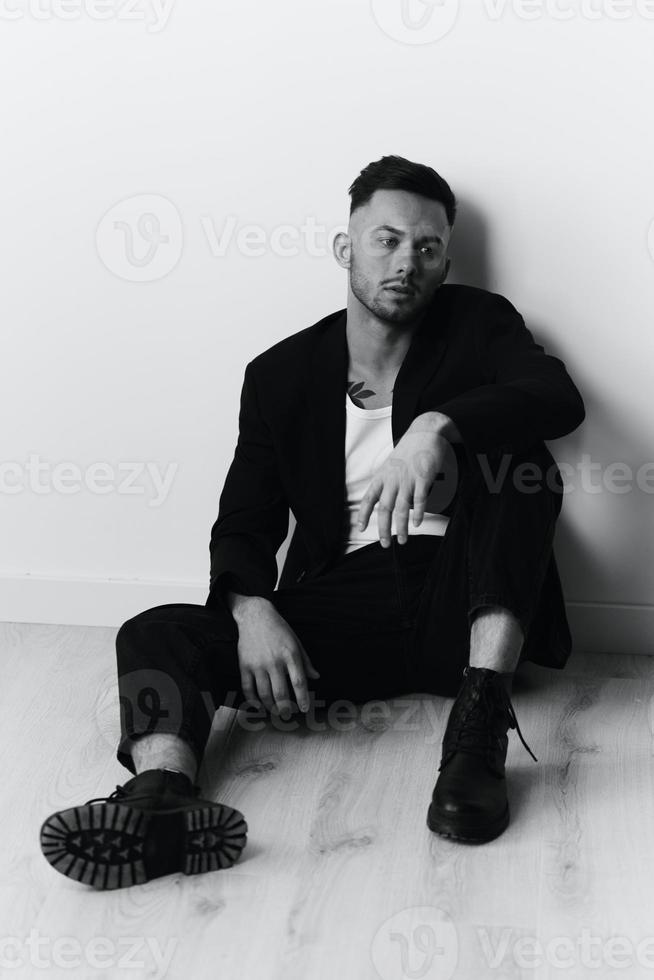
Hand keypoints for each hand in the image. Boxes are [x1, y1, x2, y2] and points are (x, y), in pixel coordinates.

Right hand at [233, 600, 319, 717]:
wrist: (255, 616)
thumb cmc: (279, 629)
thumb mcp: (296, 642)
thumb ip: (306, 661)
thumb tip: (316, 677)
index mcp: (290, 655)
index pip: (299, 682)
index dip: (302, 698)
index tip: (305, 709)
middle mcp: (274, 661)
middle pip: (281, 692)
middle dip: (285, 708)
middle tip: (288, 715)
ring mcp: (258, 664)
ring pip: (264, 694)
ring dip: (271, 707)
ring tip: (276, 712)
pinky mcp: (245, 665)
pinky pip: (247, 688)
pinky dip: (252, 700)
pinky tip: (258, 706)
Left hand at [356, 416, 456, 547]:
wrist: (426, 432)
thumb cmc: (409, 450)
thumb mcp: (392, 464)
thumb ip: (388, 482)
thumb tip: (387, 501)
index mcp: (383, 476)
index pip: (370, 498)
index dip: (364, 514)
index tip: (361, 528)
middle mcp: (392, 479)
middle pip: (385, 509)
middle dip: (383, 529)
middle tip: (385, 543)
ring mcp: (407, 479)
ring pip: (401, 508)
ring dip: (401, 527)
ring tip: (403, 540)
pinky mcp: (423, 477)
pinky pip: (419, 499)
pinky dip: (418, 513)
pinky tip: (417, 523)